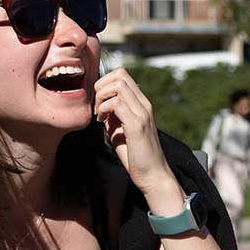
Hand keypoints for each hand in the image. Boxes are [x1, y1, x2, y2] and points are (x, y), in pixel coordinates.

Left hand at [93, 68, 181, 204]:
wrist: (153, 175)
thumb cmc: (136, 156)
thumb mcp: (120, 130)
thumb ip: (113, 116)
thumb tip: (100, 106)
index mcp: (141, 105)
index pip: (123, 76)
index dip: (105, 83)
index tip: (99, 103)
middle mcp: (144, 105)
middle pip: (120, 74)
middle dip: (101, 86)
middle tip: (97, 107)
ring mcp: (142, 113)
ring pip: (118, 85)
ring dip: (102, 97)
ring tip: (99, 114)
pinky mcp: (137, 124)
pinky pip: (117, 103)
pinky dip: (104, 109)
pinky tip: (102, 122)